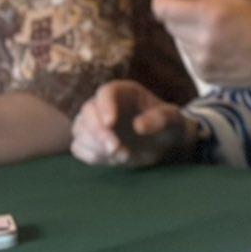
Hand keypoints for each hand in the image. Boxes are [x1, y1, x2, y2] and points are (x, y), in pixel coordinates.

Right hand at [70, 80, 189, 167]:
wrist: (163, 144)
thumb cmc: (169, 125)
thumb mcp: (173, 120)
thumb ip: (160, 119)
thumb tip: (138, 126)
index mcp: (123, 92)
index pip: (105, 92)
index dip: (105, 106)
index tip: (110, 123)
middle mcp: (105, 105)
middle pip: (87, 111)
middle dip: (98, 131)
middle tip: (115, 148)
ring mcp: (95, 123)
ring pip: (79, 130)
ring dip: (95, 146)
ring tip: (122, 155)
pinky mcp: (91, 142)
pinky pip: (78, 147)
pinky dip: (90, 155)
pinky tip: (111, 159)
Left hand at [151, 0, 250, 95]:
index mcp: (209, 14)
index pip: (160, 7)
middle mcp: (201, 39)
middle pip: (167, 22)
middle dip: (179, 14)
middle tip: (203, 11)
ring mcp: (200, 60)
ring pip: (177, 39)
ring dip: (188, 32)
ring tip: (216, 31)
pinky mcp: (203, 75)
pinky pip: (188, 56)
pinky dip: (198, 48)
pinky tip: (220, 46)